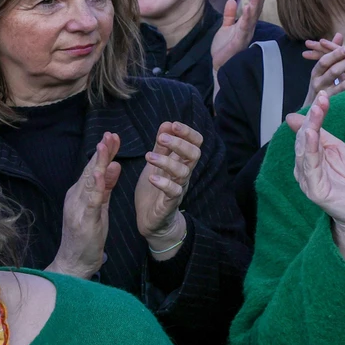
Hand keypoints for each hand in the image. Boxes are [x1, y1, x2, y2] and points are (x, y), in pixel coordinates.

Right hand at [49, 132, 120, 278]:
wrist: (74, 263)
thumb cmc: (87, 235)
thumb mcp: (100, 206)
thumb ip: (106, 186)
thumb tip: (114, 165)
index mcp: (80, 193)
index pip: (93, 169)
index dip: (103, 152)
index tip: (113, 136)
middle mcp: (75, 197)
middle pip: (90, 170)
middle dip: (101, 152)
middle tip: (111, 134)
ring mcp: (77, 208)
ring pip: (89, 181)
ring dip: (98, 163)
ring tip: (105, 146)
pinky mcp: (83, 220)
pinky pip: (91, 200)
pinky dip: (96, 186)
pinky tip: (101, 174)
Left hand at [135, 122, 202, 252]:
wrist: (153, 221)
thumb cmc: (155, 190)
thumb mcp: (156, 164)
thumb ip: (162, 146)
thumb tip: (167, 123)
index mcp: (181, 162)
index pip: (196, 143)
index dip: (188, 132)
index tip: (173, 125)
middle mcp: (184, 174)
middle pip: (194, 154)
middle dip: (180, 143)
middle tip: (162, 138)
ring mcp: (179, 189)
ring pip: (183, 172)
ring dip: (167, 161)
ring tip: (149, 156)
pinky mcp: (169, 204)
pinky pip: (173, 192)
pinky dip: (163, 183)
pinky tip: (151, 177)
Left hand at [209, 0, 268, 77]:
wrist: (218, 65)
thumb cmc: (224, 48)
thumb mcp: (225, 28)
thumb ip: (230, 16)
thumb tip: (232, 0)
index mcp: (246, 24)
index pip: (254, 6)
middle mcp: (248, 28)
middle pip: (256, 8)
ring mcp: (245, 34)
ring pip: (253, 16)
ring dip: (256, 2)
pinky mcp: (239, 41)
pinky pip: (244, 27)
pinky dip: (247, 17)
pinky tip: (248, 7)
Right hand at [286, 90, 344, 271]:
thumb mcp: (340, 152)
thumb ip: (323, 136)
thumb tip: (303, 118)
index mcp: (310, 158)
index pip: (308, 132)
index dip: (313, 114)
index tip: (322, 95)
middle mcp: (304, 168)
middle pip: (304, 138)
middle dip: (313, 117)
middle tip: (321, 99)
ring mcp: (308, 180)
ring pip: (305, 150)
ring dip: (310, 129)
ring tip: (316, 112)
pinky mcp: (315, 190)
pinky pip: (311, 167)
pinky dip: (311, 150)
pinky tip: (312, 135)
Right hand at [300, 34, 344, 111]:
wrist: (314, 110)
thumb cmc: (321, 84)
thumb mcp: (323, 68)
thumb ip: (332, 51)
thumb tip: (339, 35)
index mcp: (315, 73)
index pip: (324, 61)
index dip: (336, 53)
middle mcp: (319, 84)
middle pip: (334, 71)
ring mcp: (328, 96)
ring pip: (344, 85)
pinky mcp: (337, 104)